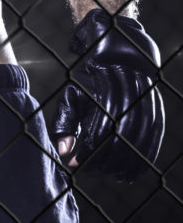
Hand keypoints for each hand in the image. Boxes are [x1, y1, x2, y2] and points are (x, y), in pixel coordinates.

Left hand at [50, 9, 163, 176]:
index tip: (76, 164)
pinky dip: (144, 157)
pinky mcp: (157, 107)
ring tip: (109, 175)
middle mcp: (129, 97)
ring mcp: (147, 101)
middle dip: (105, 160)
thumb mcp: (72, 93)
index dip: (88, 151)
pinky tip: (132, 172)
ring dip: (124, 163)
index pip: (98, 131)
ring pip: (138, 141)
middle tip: (91, 172)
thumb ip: (65, 122)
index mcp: (105, 93)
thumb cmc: (89, 76)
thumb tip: (64, 152)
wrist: (119, 47)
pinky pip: (154, 137)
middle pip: (120, 140)